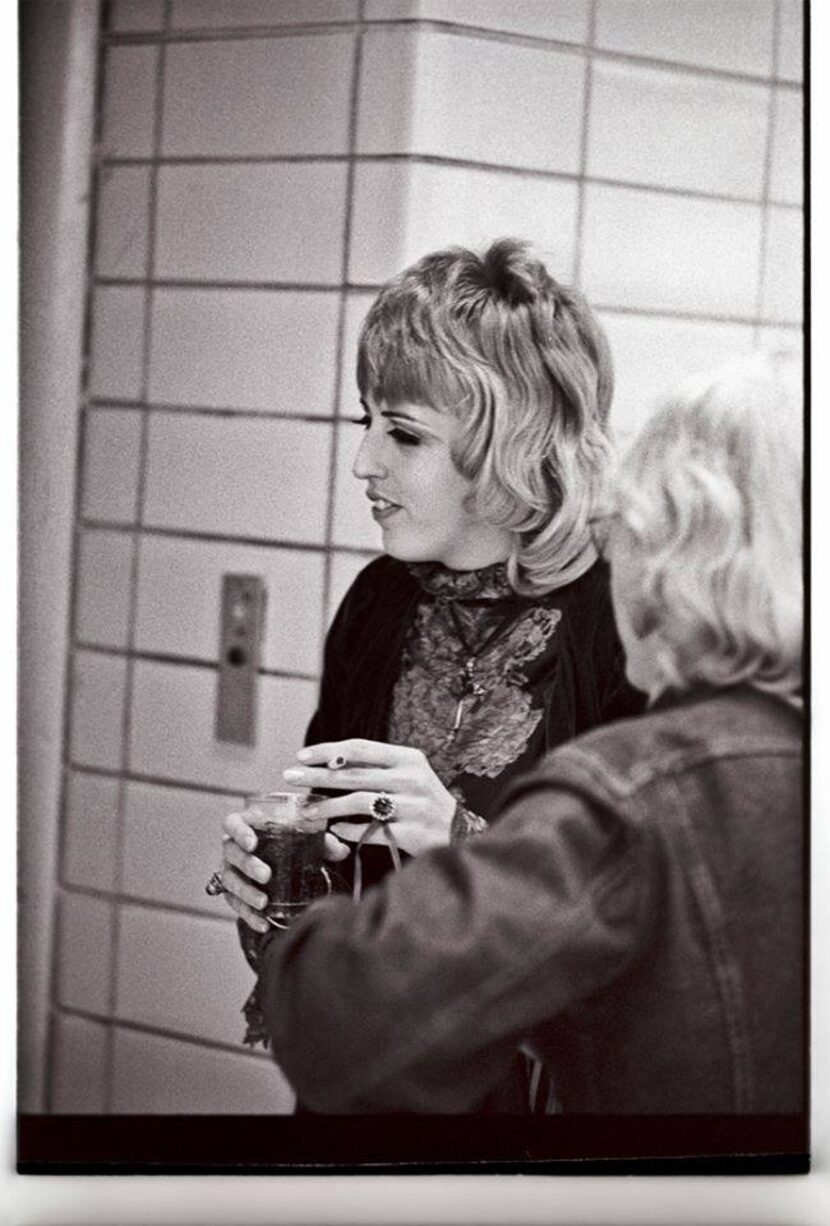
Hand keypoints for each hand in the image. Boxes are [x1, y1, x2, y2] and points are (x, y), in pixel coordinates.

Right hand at [219, 811, 348, 932]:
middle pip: (231, 853)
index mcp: (248, 826)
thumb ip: (323, 841)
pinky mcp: (233, 893)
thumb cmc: (289, 841)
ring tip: (264, 902)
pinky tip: (263, 923)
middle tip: (266, 875)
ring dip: (246, 892)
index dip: (239, 832)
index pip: (233, 823)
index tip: (253, 843)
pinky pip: (235, 904)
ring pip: (230, 881)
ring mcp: (231, 870)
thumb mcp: (306, 838)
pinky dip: (248, 915)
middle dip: (248, 865)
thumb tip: (342, 850)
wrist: (279, 859)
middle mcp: (233, 848)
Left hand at [283, 738, 455, 856]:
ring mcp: (412, 806)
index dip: (327, 751)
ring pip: (358, 802)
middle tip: (290, 777)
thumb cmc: (423, 801)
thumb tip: (329, 765)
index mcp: (409, 758)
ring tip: (305, 811)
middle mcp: (411, 779)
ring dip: (326, 807)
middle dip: (316, 776)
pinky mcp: (410, 833)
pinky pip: (369, 831)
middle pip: (353, 775)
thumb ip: (375, 769)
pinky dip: (348, 830)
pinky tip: (334, 830)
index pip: (360, 749)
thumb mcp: (407, 775)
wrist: (459, 834)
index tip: (301, 756)